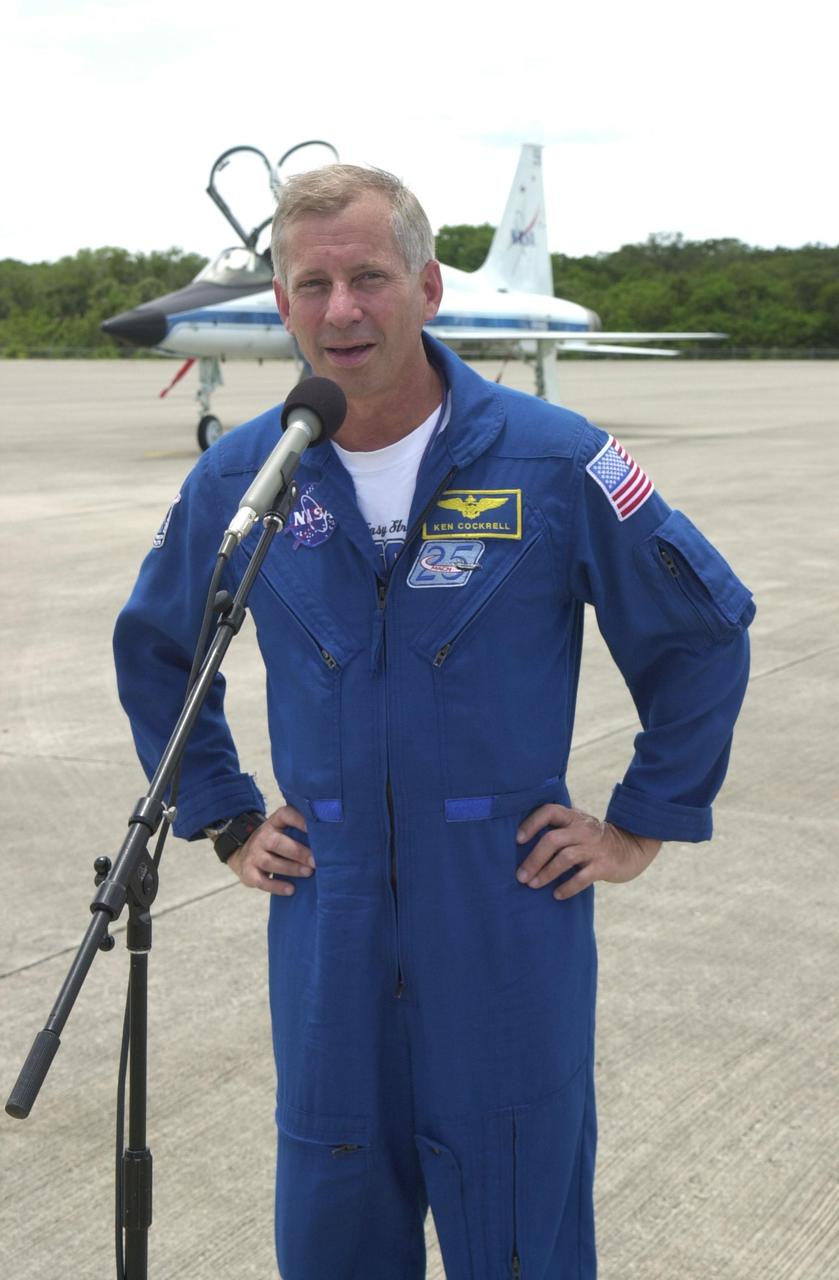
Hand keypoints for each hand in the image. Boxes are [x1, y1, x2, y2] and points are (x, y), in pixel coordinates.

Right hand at [226, 804, 311, 894]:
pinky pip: (261, 881)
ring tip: (308, 873)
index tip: (317, 827)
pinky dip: (276, 886)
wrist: (242, 853)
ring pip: (271, 862)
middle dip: (299, 852)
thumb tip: (336, 833)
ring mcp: (254, 855)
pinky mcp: (248, 873)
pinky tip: (291, 890)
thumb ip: (302, 828)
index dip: (300, 819)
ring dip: (291, 868)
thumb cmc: (276, 841)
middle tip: (317, 861)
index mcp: (274, 823)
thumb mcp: (283, 829)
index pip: (285, 815)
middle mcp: (262, 837)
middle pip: (278, 843)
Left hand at [515, 804, 660, 899]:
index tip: (518, 840)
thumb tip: (521, 837)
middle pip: (552, 840)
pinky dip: (567, 887)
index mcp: (573, 817)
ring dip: (546, 873)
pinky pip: (582, 878)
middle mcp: (583, 830)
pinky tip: (556, 894)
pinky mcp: (604, 866)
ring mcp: (594, 848)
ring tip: (533, 885)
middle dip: (533, 859)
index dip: (531, 823)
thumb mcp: (579, 825)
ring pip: (565, 858)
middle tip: (521, 876)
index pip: (548, 811)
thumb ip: (558, 826)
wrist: (632, 846)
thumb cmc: (594, 838)